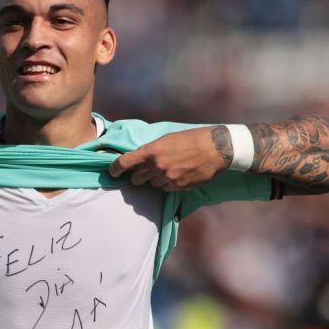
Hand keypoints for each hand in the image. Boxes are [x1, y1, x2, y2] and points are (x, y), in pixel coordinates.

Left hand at [108, 126, 229, 190]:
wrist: (215, 148)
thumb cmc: (190, 139)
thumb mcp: (166, 139)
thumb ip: (151, 150)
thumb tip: (138, 159)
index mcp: (152, 151)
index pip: (125, 162)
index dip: (115, 169)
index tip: (112, 172)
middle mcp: (157, 166)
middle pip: (137, 179)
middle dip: (139, 176)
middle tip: (147, 171)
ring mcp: (168, 178)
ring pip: (152, 185)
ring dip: (156, 180)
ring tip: (170, 169)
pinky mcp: (178, 187)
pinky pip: (166, 190)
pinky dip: (169, 185)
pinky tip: (179, 174)